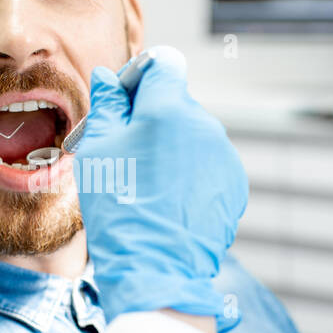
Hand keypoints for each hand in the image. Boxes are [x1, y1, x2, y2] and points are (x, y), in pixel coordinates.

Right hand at [74, 46, 247, 330]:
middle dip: (151, 120)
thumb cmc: (120, 207)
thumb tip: (109, 77)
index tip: (122, 103)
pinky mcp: (233, 185)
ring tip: (146, 187)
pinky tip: (167, 202)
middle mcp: (205, 125)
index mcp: (169, 109)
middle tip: (123, 155)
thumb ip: (108, 106)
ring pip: (191, 137)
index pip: (162, 64)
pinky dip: (188, 175)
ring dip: (170, 150)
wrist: (155, 268)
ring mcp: (224, 156)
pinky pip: (207, 166)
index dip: (139, 77)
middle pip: (176, 104)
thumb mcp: (99, 151)